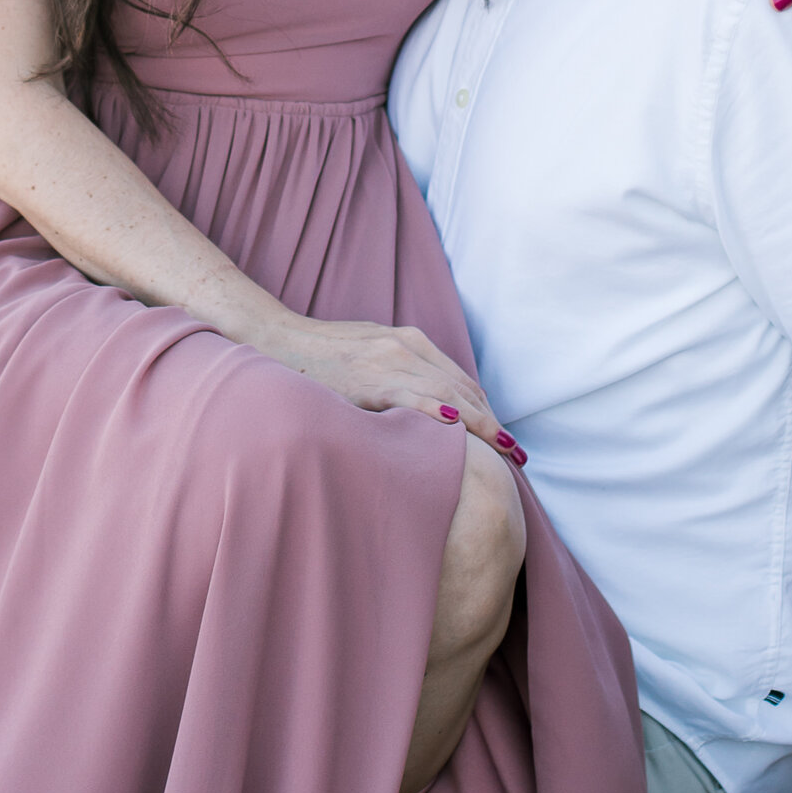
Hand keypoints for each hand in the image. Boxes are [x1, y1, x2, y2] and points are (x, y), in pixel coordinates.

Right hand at [271, 315, 523, 461]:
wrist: (275, 339)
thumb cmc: (318, 357)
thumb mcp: (367, 358)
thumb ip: (396, 377)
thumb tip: (422, 411)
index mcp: (408, 341)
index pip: (459, 380)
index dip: (484, 410)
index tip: (502, 438)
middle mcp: (406, 345)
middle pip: (462, 388)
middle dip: (491, 422)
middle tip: (516, 454)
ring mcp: (389, 358)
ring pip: (447, 393)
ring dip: (480, 423)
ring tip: (504, 450)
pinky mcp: (369, 376)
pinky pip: (411, 395)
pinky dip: (438, 410)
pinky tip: (458, 425)